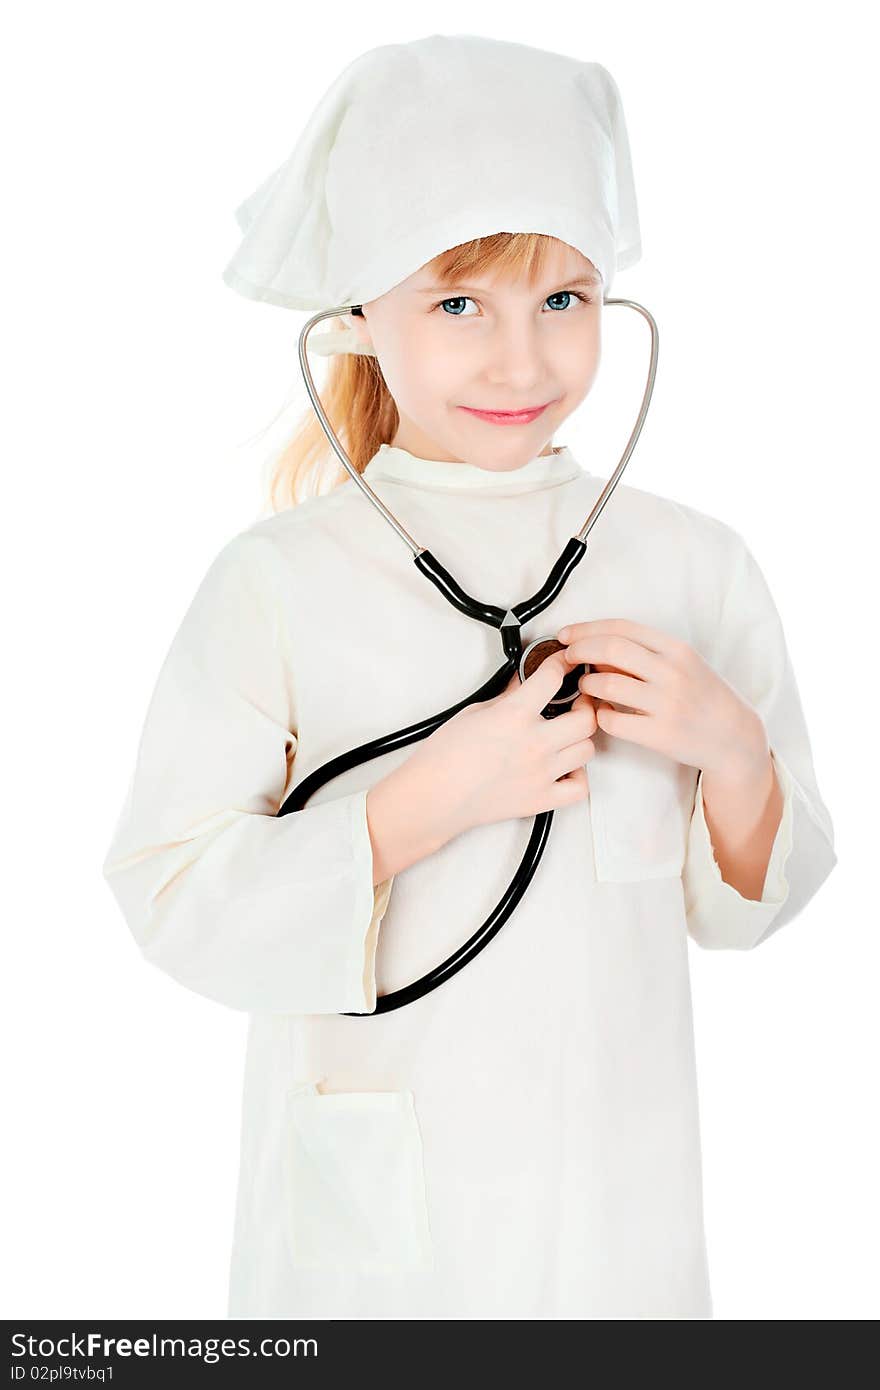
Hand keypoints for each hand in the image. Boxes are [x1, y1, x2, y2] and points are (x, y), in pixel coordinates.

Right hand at [397, 651, 597, 842]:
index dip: (562, 664)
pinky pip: (579, 787)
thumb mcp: (474, 713)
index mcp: (514, 716)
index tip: (564, 664)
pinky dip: (577, 776)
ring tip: (567, 735)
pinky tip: (564, 768)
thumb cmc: (443, 758)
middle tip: (576, 701)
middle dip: (584, 704)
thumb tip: (524, 684)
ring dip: (580, 739)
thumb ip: (507, 697)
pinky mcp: (540, 799)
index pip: (553, 678)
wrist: (433, 797)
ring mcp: (541, 773)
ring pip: (587, 750)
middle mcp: (533, 744)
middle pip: (585, 718)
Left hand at [556, 617, 769, 781]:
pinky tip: (602, 712)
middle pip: (610, 650)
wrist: (732, 735)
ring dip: (586, 685)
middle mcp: (672, 672)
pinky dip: (598, 715)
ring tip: (586, 687)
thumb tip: (597, 646)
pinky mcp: (659, 734)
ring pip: (606, 685)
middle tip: (567, 658)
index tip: (567, 635)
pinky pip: (612, 721)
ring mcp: (666, 704)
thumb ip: (646, 652)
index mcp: (677, 649)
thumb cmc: (703, 695)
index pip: (621, 628)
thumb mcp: (683, 663)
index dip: (587, 629)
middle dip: (579, 651)